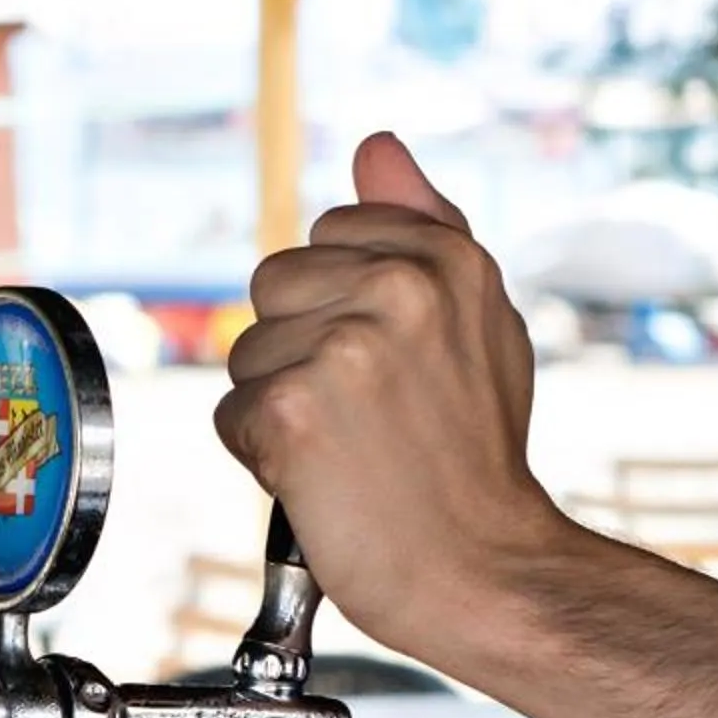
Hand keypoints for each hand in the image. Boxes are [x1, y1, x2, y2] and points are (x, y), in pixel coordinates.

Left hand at [215, 130, 551, 676]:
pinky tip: (323, 481)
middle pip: (275, 287)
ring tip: (350, 451)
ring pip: (248, 353)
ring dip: (280, 407)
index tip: (393, 368)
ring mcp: (343, 349)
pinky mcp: (293, 411)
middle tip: (368, 417)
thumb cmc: (477, 462)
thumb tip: (375, 146)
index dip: (344, 306)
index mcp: (446, 257)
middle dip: (302, 349)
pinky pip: (233, 415)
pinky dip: (263, 458)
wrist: (484, 571)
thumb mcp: (481, 323)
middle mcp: (398, 288)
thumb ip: (426, 227)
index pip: (330, 234)